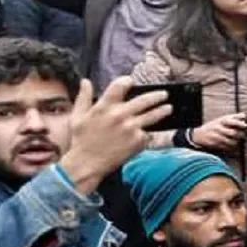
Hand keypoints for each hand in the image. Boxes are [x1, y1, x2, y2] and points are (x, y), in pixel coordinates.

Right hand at [58, 78, 172, 195]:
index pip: (120, 85)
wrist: (86, 165)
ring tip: (169, 108)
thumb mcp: (77, 117)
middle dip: (157, 95)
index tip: (131, 82)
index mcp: (104, 107)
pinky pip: (149, 133)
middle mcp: (119, 115)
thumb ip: (83, 97)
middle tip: (164, 94)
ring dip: (163, 110)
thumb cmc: (81, 141)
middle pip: (144, 99)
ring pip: (153, 115)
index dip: (127, 81)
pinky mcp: (138, 141)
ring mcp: (130, 128)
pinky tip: (150, 132)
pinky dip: (149, 132)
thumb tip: (85, 81)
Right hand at [192, 113, 246, 151]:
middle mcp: (218, 128)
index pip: (231, 121)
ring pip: (230, 141)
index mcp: (220, 121)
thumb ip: (234, 117)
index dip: (239, 123)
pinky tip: (229, 144)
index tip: (246, 125)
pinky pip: (226, 147)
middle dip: (240, 135)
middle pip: (232, 133)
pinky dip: (230, 147)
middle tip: (242, 135)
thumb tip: (245, 115)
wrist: (198, 135)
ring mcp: (216, 137)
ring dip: (236, 142)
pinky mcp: (215, 144)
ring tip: (236, 140)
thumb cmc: (214, 125)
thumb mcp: (222, 119)